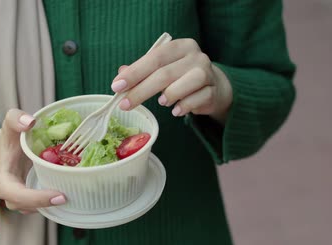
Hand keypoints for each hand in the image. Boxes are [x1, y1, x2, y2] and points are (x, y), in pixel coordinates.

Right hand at [0, 109, 65, 213]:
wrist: (11, 147)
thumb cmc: (12, 136)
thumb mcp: (11, 123)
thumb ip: (15, 118)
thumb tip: (30, 122)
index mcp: (4, 178)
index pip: (13, 194)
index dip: (34, 198)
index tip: (57, 195)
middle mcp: (11, 193)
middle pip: (24, 206)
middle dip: (44, 205)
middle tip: (68, 197)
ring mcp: (23, 198)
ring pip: (35, 209)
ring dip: (52, 206)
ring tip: (72, 196)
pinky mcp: (34, 199)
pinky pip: (43, 206)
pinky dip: (56, 202)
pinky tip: (72, 192)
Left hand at [111, 38, 232, 123]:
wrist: (214, 87)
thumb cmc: (181, 77)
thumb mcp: (162, 69)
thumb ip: (142, 71)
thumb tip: (120, 74)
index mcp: (180, 47)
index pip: (154, 57)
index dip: (134, 72)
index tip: (116, 86)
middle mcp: (195, 56)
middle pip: (165, 73)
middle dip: (141, 91)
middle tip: (125, 105)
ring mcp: (207, 73)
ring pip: (186, 83)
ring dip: (169, 95)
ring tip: (161, 102)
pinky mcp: (213, 91)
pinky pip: (198, 99)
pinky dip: (184, 106)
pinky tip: (176, 111)